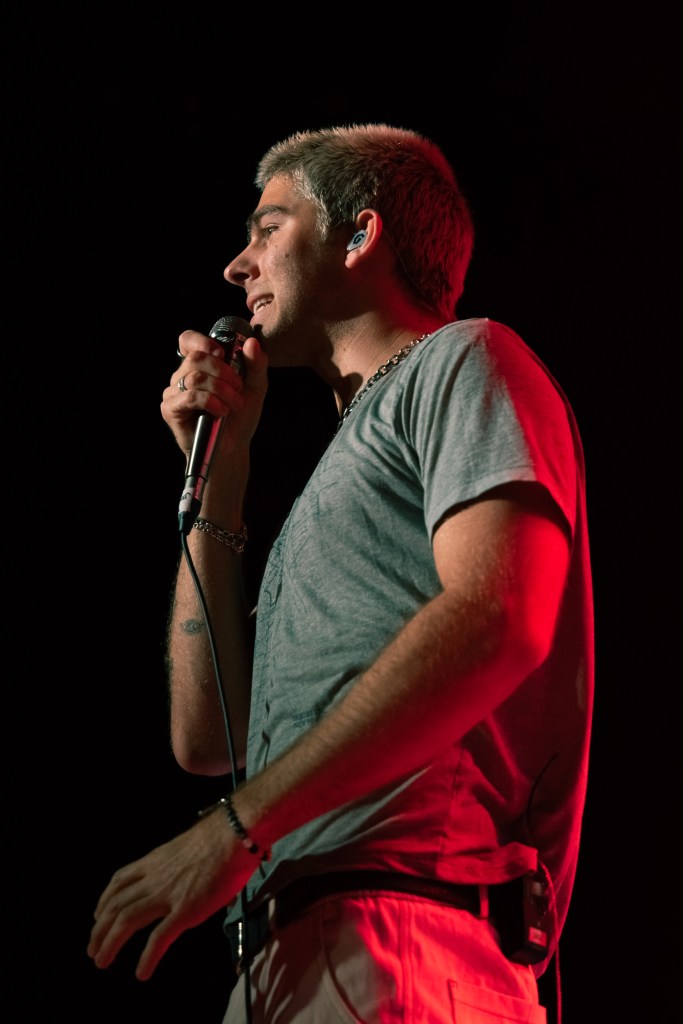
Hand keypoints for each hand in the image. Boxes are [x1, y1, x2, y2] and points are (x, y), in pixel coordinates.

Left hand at [87, 808, 255, 979]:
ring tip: (102, 961)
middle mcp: (155, 878)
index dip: (104, 900)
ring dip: (110, 943)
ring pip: (127, 920)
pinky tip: (142, 973)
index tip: (98, 915)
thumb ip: (180, 866)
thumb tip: (189, 877)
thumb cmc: (222, 837)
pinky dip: (148, 957)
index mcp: (155, 861)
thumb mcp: (188, 848)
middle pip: (116, 904)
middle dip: (99, 928)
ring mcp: (169, 894)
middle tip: (93, 948)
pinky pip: (159, 937)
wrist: (235, 833)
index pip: (120, 880)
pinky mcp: (186, 909)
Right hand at [162, 330, 268, 461]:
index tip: (222, 352)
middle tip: (239, 388)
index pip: (188, 340)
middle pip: (197, 358)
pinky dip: (210, 402)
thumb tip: (252, 342)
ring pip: (195, 377)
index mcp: (200, 365)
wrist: (234, 446)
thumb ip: (256, 365)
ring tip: (234, 405)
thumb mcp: (255, 388)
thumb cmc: (240, 416)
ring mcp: (174, 392)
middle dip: (223, 372)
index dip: (202, 341)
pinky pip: (189, 396)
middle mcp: (183, 375)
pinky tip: (221, 412)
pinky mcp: (170, 409)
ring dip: (221, 390)